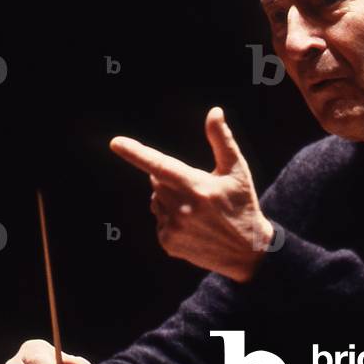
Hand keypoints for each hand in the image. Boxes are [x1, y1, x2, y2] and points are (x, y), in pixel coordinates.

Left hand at [109, 106, 273, 282]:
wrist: (248, 252)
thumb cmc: (242, 205)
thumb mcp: (237, 171)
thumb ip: (222, 140)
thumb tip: (214, 112)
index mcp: (197, 186)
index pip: (160, 165)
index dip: (136, 153)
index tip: (116, 143)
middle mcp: (182, 208)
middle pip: (157, 181)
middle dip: (170, 179)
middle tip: (196, 189)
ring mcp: (173, 228)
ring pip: (156, 201)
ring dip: (169, 199)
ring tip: (197, 209)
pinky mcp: (168, 243)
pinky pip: (159, 220)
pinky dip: (170, 218)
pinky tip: (192, 224)